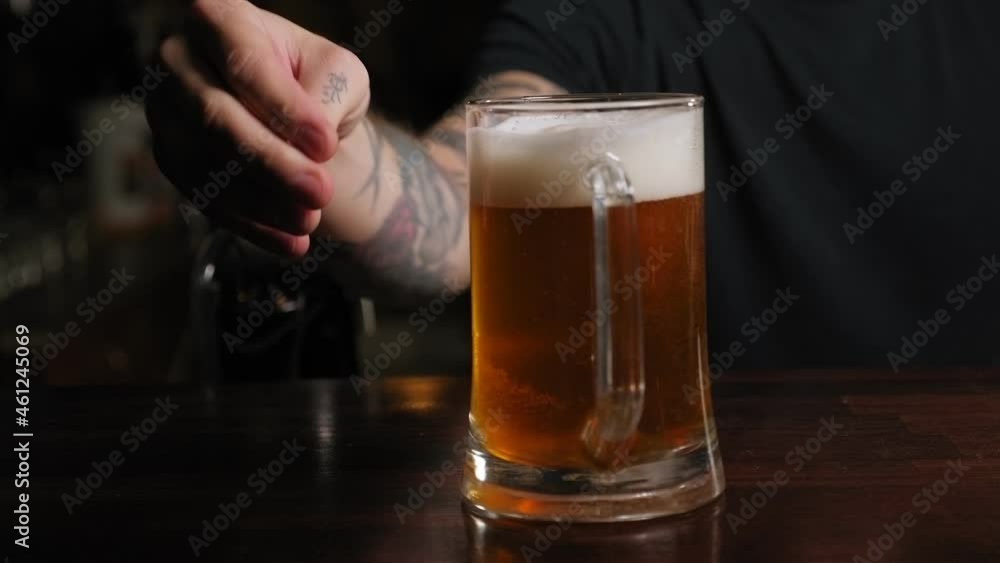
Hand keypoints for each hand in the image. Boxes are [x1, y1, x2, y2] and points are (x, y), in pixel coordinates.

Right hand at [148, 0, 369, 255]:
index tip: (327, 145)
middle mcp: (178, 60)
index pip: (245, 64)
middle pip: (216, 118)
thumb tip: (311, 143)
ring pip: (205, 165)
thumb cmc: (319, 84)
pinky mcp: (171, 159)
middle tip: (320, 193)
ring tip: (310, 220)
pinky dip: (251, 226)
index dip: (285, 108)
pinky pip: (204, 198)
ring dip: (262, 202)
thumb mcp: (341, 76)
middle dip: (272, 164)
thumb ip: (328, 95)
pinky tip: (291, 242)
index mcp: (218, 18)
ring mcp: (166, 112)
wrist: (298, 121)